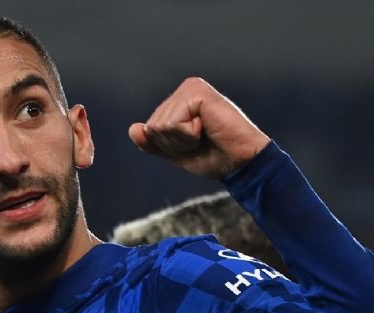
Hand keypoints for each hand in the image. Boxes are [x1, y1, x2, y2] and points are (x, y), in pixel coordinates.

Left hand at [128, 77, 270, 179]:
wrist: (240, 163)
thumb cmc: (215, 157)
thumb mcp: (177, 153)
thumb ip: (155, 143)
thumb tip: (133, 129)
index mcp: (179, 102)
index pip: (150, 129)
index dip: (169, 146)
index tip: (194, 144)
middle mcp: (184, 91)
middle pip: (153, 126)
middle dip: (174, 143)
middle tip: (201, 141)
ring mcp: (191, 89)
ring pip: (160, 125)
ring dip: (182, 140)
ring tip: (205, 135)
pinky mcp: (198, 93)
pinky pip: (172, 123)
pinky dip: (188, 134)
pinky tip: (207, 128)